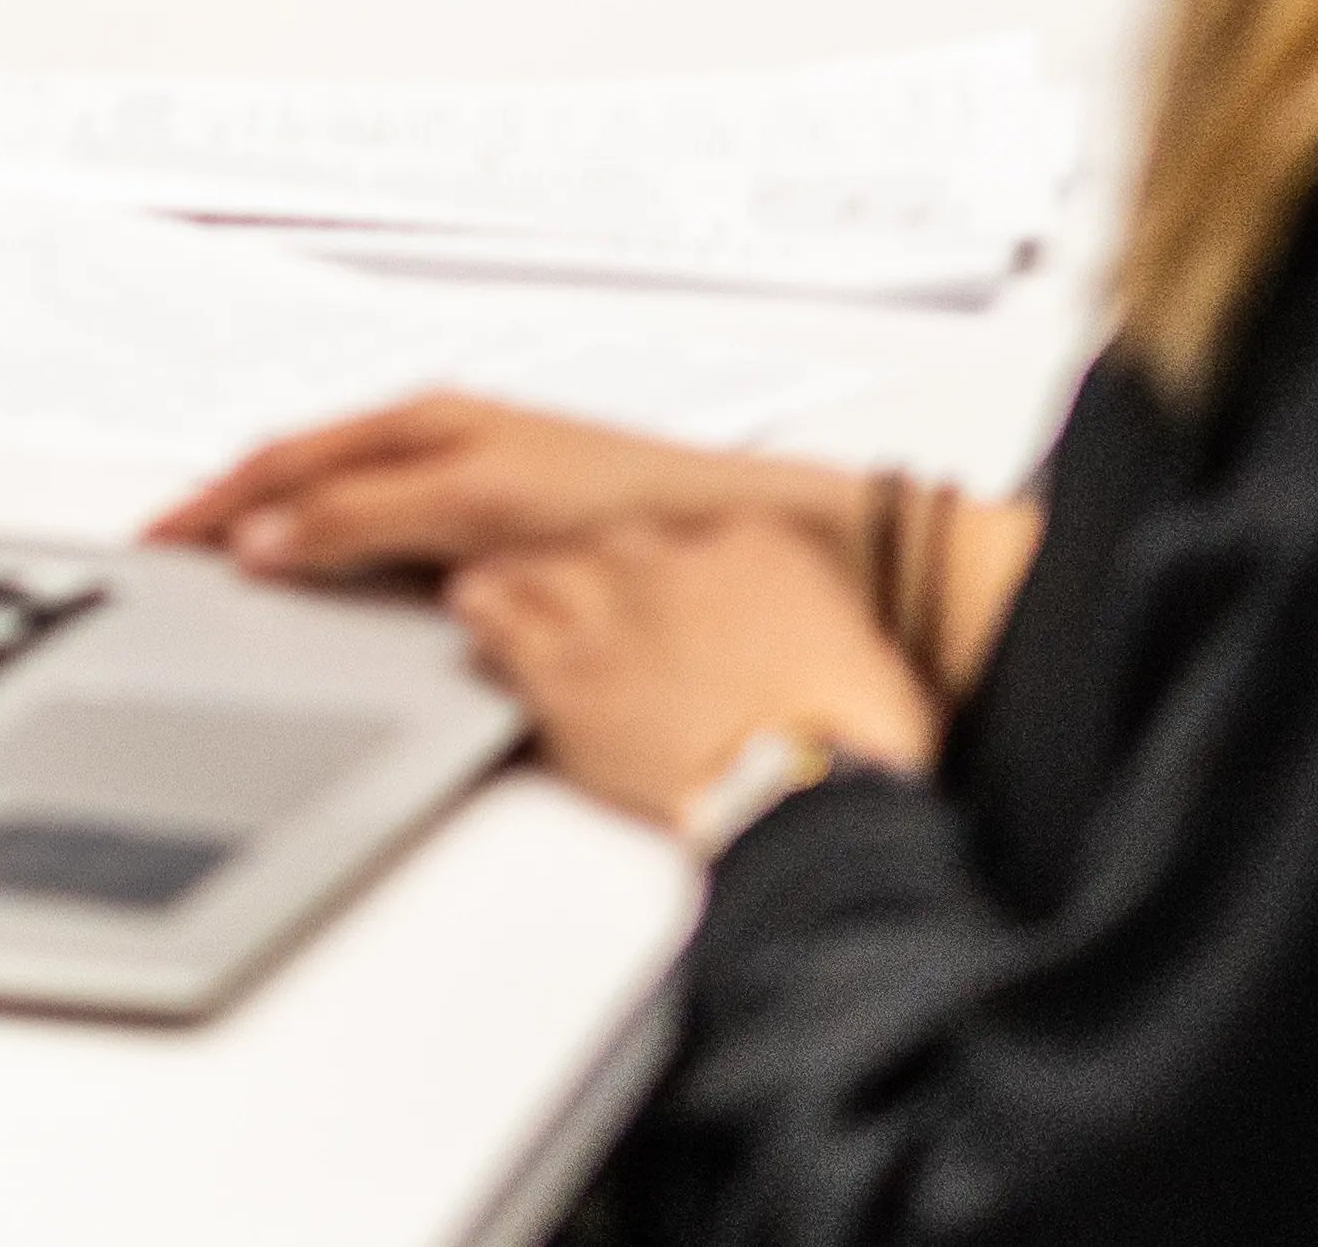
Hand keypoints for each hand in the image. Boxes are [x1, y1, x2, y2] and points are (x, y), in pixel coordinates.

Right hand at [153, 389, 861, 586]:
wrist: (725, 536)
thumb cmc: (619, 504)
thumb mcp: (469, 506)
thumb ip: (361, 517)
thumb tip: (263, 539)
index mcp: (419, 423)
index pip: (281, 461)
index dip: (210, 503)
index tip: (153, 542)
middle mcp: (435, 445)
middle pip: (299, 476)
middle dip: (227, 509)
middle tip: (167, 557)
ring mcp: (460, 487)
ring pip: (337, 507)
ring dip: (276, 531)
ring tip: (224, 572)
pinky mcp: (490, 534)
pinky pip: (380, 540)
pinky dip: (330, 557)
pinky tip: (328, 591)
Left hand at [450, 516, 941, 824]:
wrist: (815, 790)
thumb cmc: (843, 728)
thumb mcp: (839, 627)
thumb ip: (781, 594)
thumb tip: (758, 606)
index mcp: (746, 543)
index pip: (673, 525)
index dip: (649, 557)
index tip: (640, 574)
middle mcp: (669, 564)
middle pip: (596, 539)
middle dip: (575, 559)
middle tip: (558, 573)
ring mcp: (610, 616)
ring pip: (536, 570)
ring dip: (516, 576)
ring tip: (492, 579)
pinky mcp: (566, 678)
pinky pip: (500, 631)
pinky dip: (485, 621)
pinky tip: (474, 616)